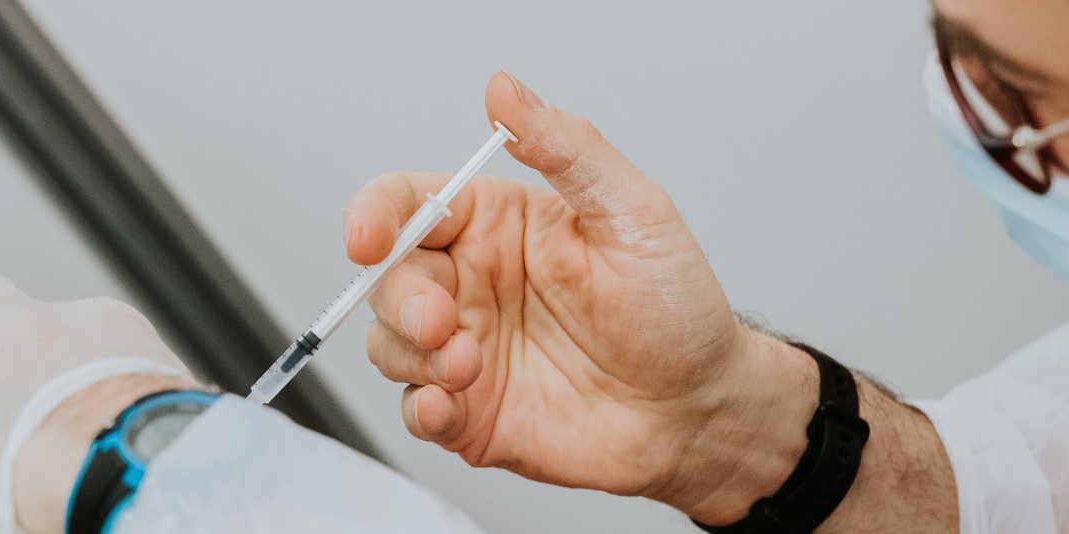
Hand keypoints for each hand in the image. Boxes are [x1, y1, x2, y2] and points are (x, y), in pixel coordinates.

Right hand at [352, 72, 818, 523]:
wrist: (700, 408)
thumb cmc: (676, 310)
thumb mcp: (634, 213)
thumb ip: (566, 149)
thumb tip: (506, 91)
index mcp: (497, 225)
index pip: (409, 204)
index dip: (374, 216)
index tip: (368, 239)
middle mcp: (472, 283)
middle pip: (386, 278)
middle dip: (399, 299)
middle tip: (442, 321)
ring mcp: (466, 349)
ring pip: (388, 343)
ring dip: (412, 355)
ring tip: (469, 368)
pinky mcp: (471, 413)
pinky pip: (413, 409)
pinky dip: (417, 408)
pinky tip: (447, 406)